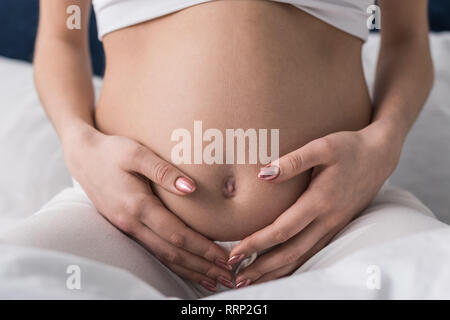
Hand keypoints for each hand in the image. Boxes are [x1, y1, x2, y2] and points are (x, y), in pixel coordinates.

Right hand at [63, 124, 232, 291]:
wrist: (83, 156)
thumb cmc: (112, 151)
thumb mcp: (137, 153)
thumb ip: (164, 171)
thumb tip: (191, 188)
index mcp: (137, 206)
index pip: (176, 234)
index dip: (201, 248)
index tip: (223, 258)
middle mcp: (131, 223)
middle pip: (171, 253)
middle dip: (200, 267)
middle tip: (226, 277)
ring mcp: (127, 228)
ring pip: (162, 257)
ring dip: (188, 270)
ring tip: (210, 281)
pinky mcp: (126, 227)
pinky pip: (153, 252)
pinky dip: (172, 263)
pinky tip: (185, 267)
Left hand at [228, 120, 401, 286]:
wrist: (380, 154)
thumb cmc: (349, 147)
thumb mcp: (322, 146)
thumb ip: (293, 161)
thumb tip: (263, 175)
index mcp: (321, 200)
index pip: (283, 230)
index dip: (257, 243)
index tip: (236, 253)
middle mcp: (328, 219)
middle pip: (291, 252)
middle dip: (263, 267)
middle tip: (238, 278)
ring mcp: (334, 225)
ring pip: (303, 257)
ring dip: (277, 271)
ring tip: (254, 280)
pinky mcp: (337, 226)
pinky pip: (313, 252)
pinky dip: (294, 264)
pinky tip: (281, 268)